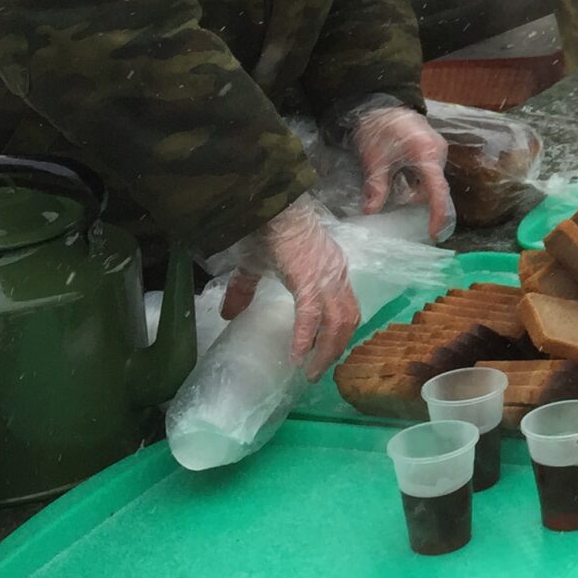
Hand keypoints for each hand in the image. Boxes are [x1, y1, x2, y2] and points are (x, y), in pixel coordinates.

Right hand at [225, 193, 360, 374]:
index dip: (341, 331)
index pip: (347, 306)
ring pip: (338, 321)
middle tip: (319, 371)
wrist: (265, 205)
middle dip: (336, 347)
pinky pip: (312, 315)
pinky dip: (306, 338)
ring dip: (327, 350)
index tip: (329, 352)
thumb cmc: (263, 230)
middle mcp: (336, 274)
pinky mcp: (308, 278)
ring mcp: (326, 276)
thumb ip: (245, 289)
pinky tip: (297, 357)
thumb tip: (228, 313)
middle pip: (349, 318)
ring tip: (311, 372)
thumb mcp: (256, 266)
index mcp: (331, 269)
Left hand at [345, 102, 453, 239]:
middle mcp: (438, 151)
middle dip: (418, 200)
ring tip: (393, 186)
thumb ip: (376, 187)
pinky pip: (428, 173)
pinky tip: (399, 178)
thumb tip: (370, 212)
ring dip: (415, 190)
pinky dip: (416, 181)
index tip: (435, 233)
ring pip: (431, 181)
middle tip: (397, 204)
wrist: (379, 105)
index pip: (437, 190)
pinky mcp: (431, 149)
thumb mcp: (374, 160)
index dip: (438, 214)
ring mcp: (437, 149)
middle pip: (434, 187)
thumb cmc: (377, 129)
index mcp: (427, 153)